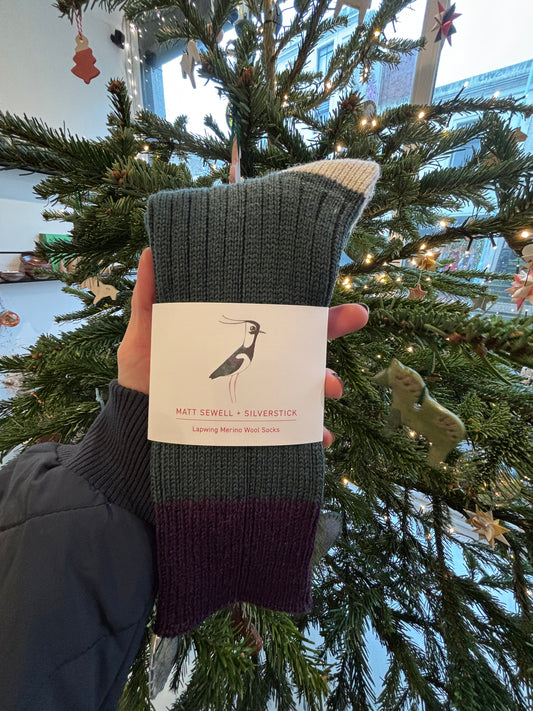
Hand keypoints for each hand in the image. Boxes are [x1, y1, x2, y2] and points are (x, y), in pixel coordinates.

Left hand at [118, 248, 368, 445]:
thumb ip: (149, 298)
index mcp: (234, 336)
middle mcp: (254, 362)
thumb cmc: (144, 377)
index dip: (305, 300)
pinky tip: (319, 436)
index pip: (275, 313)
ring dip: (326, 382)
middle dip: (332, 329)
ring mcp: (258, 394)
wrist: (138, 426)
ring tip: (330, 387)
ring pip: (304, 384)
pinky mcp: (255, 425)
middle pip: (301, 342)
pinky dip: (309, 433)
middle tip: (356, 316)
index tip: (331, 284)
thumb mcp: (143, 335)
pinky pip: (289, 430)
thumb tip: (153, 249)